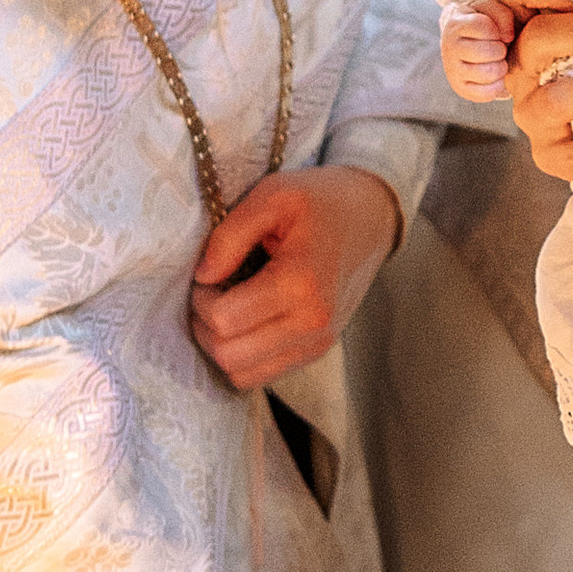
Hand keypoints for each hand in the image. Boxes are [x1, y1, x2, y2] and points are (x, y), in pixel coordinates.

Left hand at [191, 163, 404, 388]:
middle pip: (230, 354)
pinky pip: (262, 375)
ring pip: (243, 373)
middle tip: (212, 293)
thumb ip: (231, 235)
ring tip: (227, 309)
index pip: (224, 320)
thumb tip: (203, 276)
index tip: (208, 275)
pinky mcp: (317, 350)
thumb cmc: (320, 202)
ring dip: (221, 345)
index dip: (201, 298)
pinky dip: (242, 356)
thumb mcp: (273, 196)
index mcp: (300, 283)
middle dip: (205, 326)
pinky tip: (245, 323)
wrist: (371, 218)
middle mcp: (312, 323)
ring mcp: (318, 342)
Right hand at [441, 0, 515, 103]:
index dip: (496, 30)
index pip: (483, 26)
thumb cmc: (483, 26)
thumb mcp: (491, 12)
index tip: (494, 33)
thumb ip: (503, 16)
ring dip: (501, 68)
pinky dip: (498, 86)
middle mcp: (449, 48)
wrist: (464, 45)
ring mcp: (452, 70)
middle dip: (501, 50)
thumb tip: (507, 38)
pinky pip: (486, 93)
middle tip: (498, 49)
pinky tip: (495, 77)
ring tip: (497, 62)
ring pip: (488, 73)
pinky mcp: (459, 88)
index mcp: (455, 25)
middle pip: (488, 52)